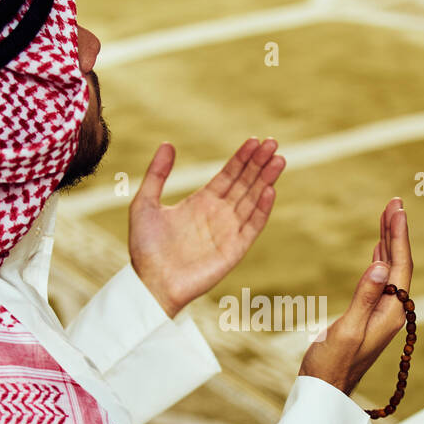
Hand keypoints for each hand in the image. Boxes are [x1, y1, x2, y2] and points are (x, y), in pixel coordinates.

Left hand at [128, 138, 284, 317]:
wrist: (150, 283)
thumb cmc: (145, 248)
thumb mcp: (145, 204)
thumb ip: (157, 175)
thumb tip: (167, 144)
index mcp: (202, 202)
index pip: (228, 175)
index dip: (242, 158)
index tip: (254, 140)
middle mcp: (219, 214)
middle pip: (245, 183)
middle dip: (259, 164)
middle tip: (273, 143)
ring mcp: (228, 231)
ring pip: (252, 200)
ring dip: (266, 180)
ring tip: (278, 159)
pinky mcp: (234, 250)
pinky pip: (252, 226)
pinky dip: (262, 209)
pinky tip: (269, 190)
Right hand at [300, 198, 412, 397]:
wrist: (325, 392)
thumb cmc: (330, 366)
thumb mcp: (346, 331)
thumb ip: (364, 298)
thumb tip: (379, 265)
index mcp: (389, 313)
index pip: (399, 267)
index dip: (398, 236)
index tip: (396, 209)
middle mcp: (391, 313)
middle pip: (399, 264)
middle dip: (396, 232)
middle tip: (394, 202)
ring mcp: (382, 315)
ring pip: (390, 271)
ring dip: (389, 243)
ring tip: (387, 216)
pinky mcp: (371, 318)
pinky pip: (381, 281)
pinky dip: (380, 260)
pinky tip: (378, 250)